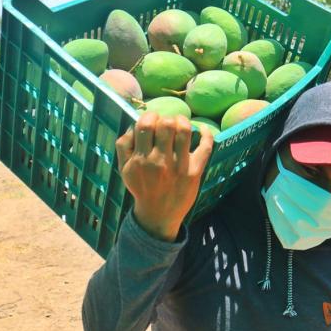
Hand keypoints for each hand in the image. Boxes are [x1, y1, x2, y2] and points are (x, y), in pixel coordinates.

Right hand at [115, 112, 212, 241]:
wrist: (158, 214)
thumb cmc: (142, 187)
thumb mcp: (124, 169)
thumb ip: (123, 145)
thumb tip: (134, 124)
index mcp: (140, 159)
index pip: (145, 125)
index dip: (150, 116)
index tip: (152, 120)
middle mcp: (159, 161)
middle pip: (166, 124)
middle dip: (166, 118)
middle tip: (166, 124)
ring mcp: (179, 166)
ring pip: (184, 131)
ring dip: (183, 121)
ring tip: (180, 123)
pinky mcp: (195, 171)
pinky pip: (205, 147)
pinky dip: (206, 134)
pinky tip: (203, 130)